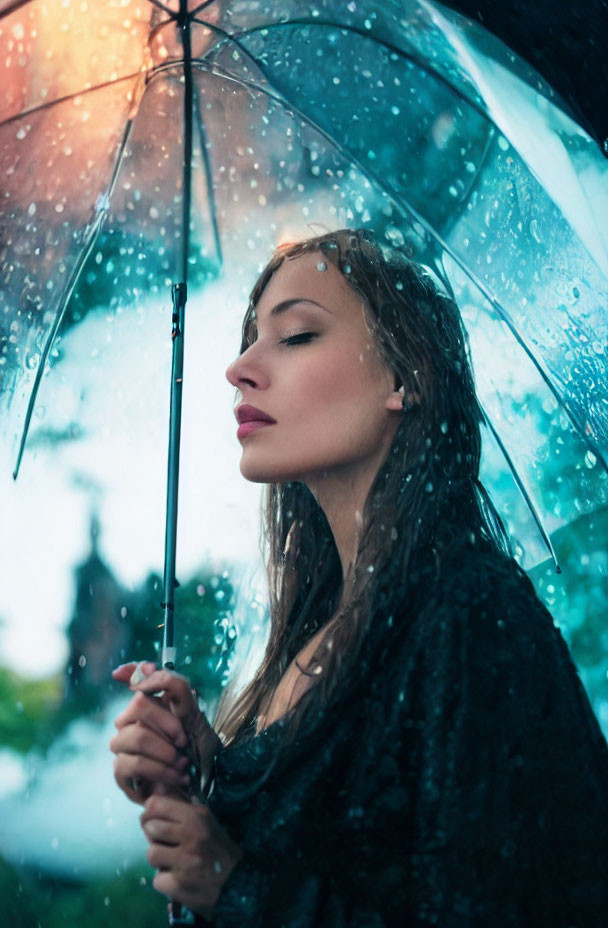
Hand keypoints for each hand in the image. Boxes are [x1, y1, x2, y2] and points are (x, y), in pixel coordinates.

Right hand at [110, 661, 220, 803]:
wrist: (199, 785)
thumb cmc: (196, 747)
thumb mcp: (193, 713)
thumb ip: (174, 686)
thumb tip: (145, 670)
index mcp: (147, 703)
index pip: (134, 676)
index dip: (135, 670)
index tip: (147, 674)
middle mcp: (129, 721)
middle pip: (139, 705)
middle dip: (168, 723)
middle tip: (184, 740)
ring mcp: (121, 746)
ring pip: (137, 736)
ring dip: (166, 751)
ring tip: (183, 763)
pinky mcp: (120, 772)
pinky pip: (134, 764)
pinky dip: (161, 770)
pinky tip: (176, 776)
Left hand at [141, 794, 243, 919]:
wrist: (237, 879)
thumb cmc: (216, 846)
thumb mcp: (203, 819)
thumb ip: (178, 804)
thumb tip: (155, 787)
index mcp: (196, 816)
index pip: (154, 805)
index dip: (152, 814)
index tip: (159, 822)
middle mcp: (192, 835)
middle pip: (150, 828)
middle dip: (156, 838)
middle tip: (169, 844)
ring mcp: (187, 861)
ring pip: (151, 854)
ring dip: (160, 861)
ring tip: (175, 862)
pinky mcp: (181, 884)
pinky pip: (157, 880)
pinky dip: (166, 882)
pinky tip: (179, 879)